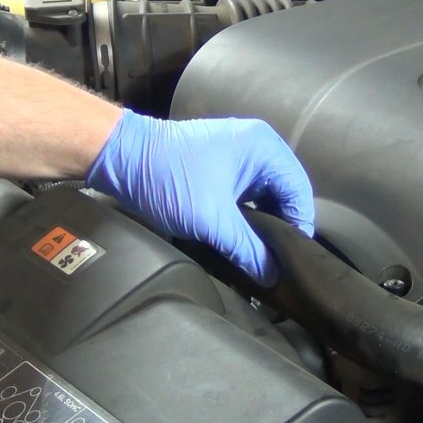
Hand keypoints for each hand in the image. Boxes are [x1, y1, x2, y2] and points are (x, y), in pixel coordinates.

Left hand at [86, 109, 314, 285]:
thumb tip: (271, 276)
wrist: (122, 157)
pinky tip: (243, 238)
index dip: (299, 226)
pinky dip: (248, 214)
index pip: (299, 191)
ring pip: (266, 195)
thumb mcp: (212, 221)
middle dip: (282, 226)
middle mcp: (258, 145)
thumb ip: (246, 249)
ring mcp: (240, 153)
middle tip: (277, 261)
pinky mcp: (223, 164)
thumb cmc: (169, 180)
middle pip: (285, 193)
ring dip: (264, 223)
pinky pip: (248, 192)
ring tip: (261, 255)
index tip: (292, 259)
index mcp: (264, 148)